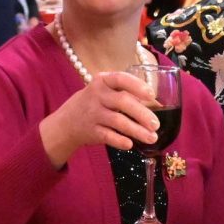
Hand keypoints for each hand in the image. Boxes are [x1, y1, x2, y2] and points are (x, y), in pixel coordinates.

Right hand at [40, 70, 160, 165]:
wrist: (67, 122)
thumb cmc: (95, 103)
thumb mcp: (105, 91)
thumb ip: (126, 94)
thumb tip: (157, 105)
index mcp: (103, 81)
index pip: (121, 78)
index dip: (137, 86)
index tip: (152, 95)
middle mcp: (97, 95)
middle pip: (122, 102)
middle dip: (142, 114)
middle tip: (156, 125)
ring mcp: (93, 113)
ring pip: (118, 121)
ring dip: (137, 130)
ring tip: (152, 138)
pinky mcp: (91, 131)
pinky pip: (107, 136)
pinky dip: (120, 141)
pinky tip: (131, 144)